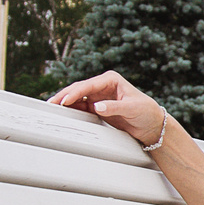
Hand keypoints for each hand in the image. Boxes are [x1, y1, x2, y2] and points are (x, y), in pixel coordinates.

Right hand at [48, 70, 166, 149]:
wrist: (151, 124)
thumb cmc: (146, 111)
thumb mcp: (132, 108)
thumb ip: (114, 107)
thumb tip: (97, 106)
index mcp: (111, 79)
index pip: (89, 85)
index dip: (75, 92)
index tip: (66, 100)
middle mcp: (103, 86)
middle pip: (79, 89)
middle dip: (64, 95)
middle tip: (52, 103)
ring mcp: (98, 96)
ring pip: (76, 97)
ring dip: (65, 102)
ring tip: (52, 108)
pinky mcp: (97, 107)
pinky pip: (80, 107)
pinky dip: (71, 109)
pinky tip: (63, 113)